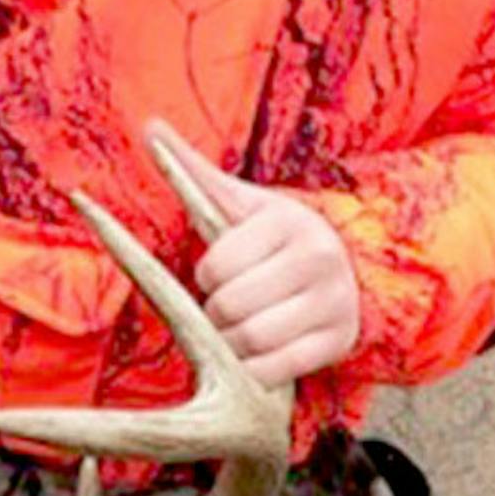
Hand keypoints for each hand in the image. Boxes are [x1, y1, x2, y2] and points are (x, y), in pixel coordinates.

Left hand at [148, 121, 360, 387]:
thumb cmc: (275, 240)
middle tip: (228, 305)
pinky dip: (255, 369)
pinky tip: (258, 351)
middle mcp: (319, 258)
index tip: (219, 273)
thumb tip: (150, 126)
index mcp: (288, 220)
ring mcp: (334, 301)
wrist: (344, 272)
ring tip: (241, 327)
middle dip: (217, 312)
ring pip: (252, 340)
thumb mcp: (240, 204)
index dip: (206, 276)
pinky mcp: (339, 341)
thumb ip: (194, 172)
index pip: (216, 266)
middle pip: (231, 306)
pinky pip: (276, 369)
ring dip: (233, 343)